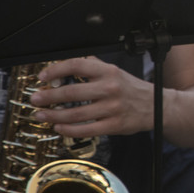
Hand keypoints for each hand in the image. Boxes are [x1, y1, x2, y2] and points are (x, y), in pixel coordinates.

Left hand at [28, 57, 155, 139]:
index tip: (43, 77)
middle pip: (72, 92)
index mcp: (109, 72)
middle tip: (35, 99)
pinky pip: (86, 129)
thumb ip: (94, 67)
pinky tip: (59, 127)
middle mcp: (111, 88)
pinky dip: (68, 130)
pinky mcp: (114, 125)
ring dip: (54, 115)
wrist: (158, 107)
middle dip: (48, 96)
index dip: (56, 70)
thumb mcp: (116, 72)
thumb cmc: (132, 89)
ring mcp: (112, 108)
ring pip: (75, 113)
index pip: (77, 66)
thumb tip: (69, 63)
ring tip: (42, 114)